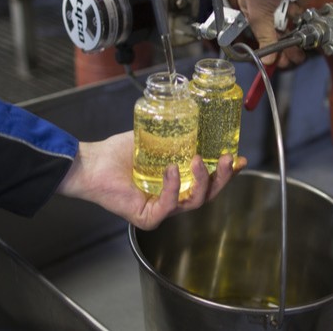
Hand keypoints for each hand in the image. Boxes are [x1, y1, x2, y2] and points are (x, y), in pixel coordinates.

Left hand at [57, 131, 244, 229]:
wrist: (92, 163)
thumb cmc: (117, 152)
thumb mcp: (155, 138)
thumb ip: (178, 133)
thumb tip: (198, 114)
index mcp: (178, 181)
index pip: (209, 180)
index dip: (228, 172)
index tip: (240, 158)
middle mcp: (173, 198)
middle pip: (209, 194)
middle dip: (224, 177)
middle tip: (230, 159)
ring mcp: (162, 210)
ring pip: (195, 202)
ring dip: (201, 180)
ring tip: (198, 160)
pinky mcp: (148, 218)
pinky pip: (169, 206)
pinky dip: (173, 188)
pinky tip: (171, 170)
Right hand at [237, 0, 308, 66]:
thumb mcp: (258, 15)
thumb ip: (266, 38)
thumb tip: (268, 60)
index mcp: (254, 14)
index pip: (266, 37)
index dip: (275, 50)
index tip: (283, 63)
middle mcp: (269, 7)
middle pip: (283, 31)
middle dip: (291, 44)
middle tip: (300, 57)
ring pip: (295, 19)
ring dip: (297, 24)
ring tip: (302, 31)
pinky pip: (303, 3)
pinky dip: (302, 5)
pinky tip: (298, 5)